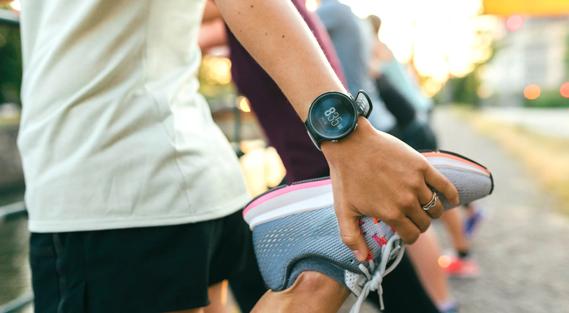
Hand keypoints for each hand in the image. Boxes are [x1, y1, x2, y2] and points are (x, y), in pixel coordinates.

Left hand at [322, 118, 458, 260]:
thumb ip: (351, 237)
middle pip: (425, 223)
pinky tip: (451, 199)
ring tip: (423, 207)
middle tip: (410, 218)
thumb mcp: (343, 210)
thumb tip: (363, 259)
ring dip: (431, 211)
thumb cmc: (345, 177)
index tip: (403, 232)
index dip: (408, 237)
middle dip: (419, 224)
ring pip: (436, 207)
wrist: (351, 143)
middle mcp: (407, 201)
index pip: (412, 235)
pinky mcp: (422, 166)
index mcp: (391, 214)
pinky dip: (451, 195)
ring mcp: (417, 183)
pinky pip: (445, 186)